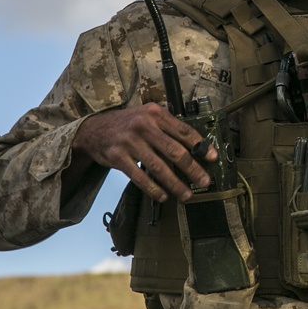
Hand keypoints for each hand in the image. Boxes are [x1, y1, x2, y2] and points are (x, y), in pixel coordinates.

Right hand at [70, 103, 216, 202]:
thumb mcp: (148, 116)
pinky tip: (163, 195)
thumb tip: (196, 148)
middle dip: (193, 168)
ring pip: (158, 167)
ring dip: (175, 183)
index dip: (201, 145)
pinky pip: (139, 176)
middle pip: (174, 151)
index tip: (213, 158)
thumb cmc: (128, 124)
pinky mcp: (118, 157)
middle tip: (204, 181)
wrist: (94, 129)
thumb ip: (168, 127)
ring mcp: (130, 141)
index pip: (184, 130)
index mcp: (155, 113)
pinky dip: (153, 188)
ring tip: (187, 194)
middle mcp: (143, 125)